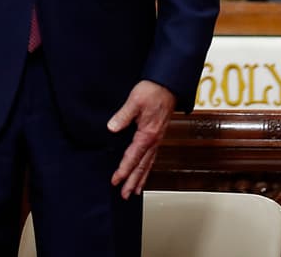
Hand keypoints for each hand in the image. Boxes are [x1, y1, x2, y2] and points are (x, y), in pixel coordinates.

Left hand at [107, 80, 174, 198]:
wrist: (168, 85)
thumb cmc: (153, 91)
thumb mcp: (135, 100)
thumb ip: (123, 115)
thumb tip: (112, 128)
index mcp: (147, 134)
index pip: (133, 158)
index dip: (123, 170)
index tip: (115, 181)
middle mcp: (154, 140)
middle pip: (142, 166)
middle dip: (133, 181)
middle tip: (125, 195)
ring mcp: (157, 139)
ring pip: (148, 164)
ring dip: (141, 178)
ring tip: (135, 191)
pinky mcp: (157, 135)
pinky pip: (152, 157)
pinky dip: (147, 168)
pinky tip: (144, 171)